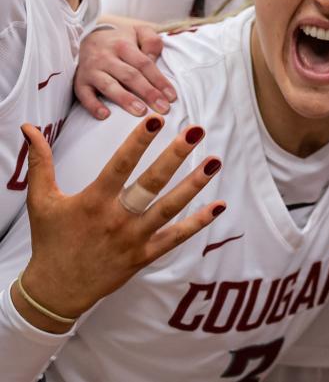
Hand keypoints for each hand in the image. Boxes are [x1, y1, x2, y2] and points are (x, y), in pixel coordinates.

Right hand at [13, 117, 222, 331]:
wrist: (55, 290)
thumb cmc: (51, 240)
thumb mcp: (41, 201)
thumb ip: (40, 163)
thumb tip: (29, 128)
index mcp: (93, 201)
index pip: (119, 166)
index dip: (137, 142)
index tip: (155, 119)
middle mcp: (116, 218)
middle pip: (151, 183)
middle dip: (174, 156)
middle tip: (197, 131)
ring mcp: (134, 238)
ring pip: (169, 208)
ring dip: (194, 185)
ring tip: (215, 161)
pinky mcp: (145, 255)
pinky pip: (176, 237)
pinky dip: (199, 223)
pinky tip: (220, 206)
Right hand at [75, 22, 176, 118]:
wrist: (88, 36)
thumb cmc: (121, 39)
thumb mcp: (139, 31)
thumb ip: (151, 41)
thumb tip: (153, 59)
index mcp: (123, 45)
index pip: (144, 64)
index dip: (159, 81)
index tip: (171, 97)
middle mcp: (106, 58)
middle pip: (130, 76)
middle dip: (148, 92)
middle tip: (162, 108)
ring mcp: (92, 70)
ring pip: (109, 86)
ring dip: (125, 99)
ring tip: (140, 111)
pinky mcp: (80, 81)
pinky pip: (84, 95)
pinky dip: (93, 106)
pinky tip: (104, 115)